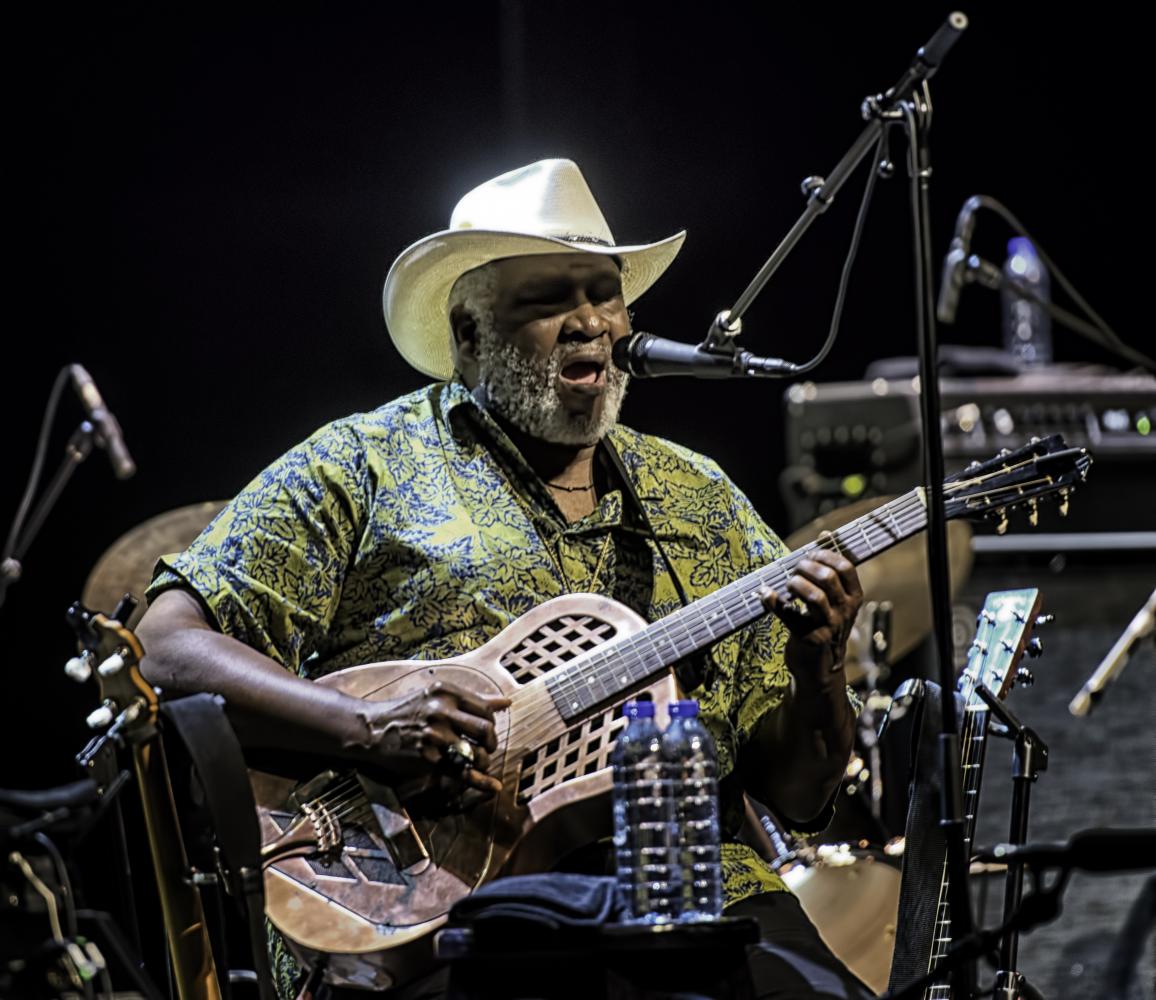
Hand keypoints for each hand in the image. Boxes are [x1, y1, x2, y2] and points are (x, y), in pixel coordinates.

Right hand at [347, 680, 510, 794]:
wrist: (374, 728)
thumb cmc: (408, 710)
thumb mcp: (437, 697)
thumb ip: (472, 700)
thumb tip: (506, 702)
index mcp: (446, 692)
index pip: (485, 710)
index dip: (491, 724)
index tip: (487, 732)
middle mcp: (442, 712)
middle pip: (486, 730)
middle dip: (491, 744)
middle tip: (487, 749)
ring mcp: (435, 736)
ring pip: (476, 753)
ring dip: (482, 762)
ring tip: (477, 762)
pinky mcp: (428, 758)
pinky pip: (462, 771)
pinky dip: (480, 781)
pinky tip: (492, 785)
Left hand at [758, 537, 862, 676]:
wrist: (818, 667)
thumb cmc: (823, 624)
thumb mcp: (836, 599)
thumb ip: (832, 570)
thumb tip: (826, 535)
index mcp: (854, 598)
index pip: (846, 567)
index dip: (825, 554)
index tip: (810, 555)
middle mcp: (845, 612)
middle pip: (828, 578)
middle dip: (806, 567)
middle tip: (795, 570)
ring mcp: (829, 627)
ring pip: (813, 596)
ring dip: (794, 583)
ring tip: (788, 585)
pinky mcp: (810, 639)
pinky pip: (788, 615)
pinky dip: (772, 600)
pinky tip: (764, 593)